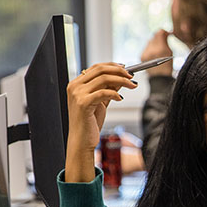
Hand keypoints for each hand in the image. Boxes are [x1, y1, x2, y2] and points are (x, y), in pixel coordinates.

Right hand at [65, 63, 136, 181]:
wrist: (82, 140)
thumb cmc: (90, 122)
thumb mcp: (101, 102)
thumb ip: (109, 89)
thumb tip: (122, 77)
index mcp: (77, 84)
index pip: (96, 67)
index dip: (112, 66)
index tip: (126, 69)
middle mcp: (74, 86)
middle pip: (100, 70)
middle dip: (119, 71)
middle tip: (131, 76)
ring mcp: (77, 94)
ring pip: (103, 79)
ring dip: (121, 81)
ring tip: (132, 85)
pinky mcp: (83, 103)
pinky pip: (103, 92)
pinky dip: (115, 93)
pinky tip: (120, 98)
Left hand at [140, 30, 173, 75]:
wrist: (159, 79)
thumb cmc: (167, 68)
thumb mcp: (170, 53)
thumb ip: (165, 41)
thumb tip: (163, 32)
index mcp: (161, 50)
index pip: (159, 33)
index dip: (163, 32)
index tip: (167, 33)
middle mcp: (152, 51)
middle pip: (154, 37)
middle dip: (159, 37)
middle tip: (164, 40)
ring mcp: (145, 53)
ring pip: (150, 42)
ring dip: (154, 42)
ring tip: (159, 48)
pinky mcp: (142, 56)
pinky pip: (146, 47)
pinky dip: (150, 48)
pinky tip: (154, 53)